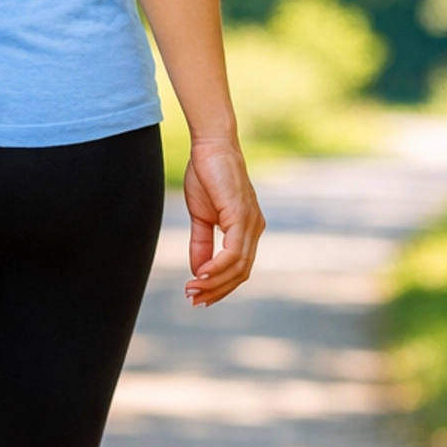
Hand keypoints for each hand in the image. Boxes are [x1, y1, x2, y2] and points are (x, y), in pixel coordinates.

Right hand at [182, 136, 263, 307]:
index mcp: (247, 229)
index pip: (239, 268)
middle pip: (241, 273)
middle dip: (217, 290)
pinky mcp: (241, 215)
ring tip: (192, 290)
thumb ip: (201, 244)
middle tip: (193, 300)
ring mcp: (250, 222)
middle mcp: (254, 228)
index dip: (219, 286)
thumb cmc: (207, 176)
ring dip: (214, 283)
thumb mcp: (201, 216)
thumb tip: (198, 272)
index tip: (197, 295)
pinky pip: (233, 251)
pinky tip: (201, 274)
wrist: (210, 146)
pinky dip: (218, 266)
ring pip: (239, 266)